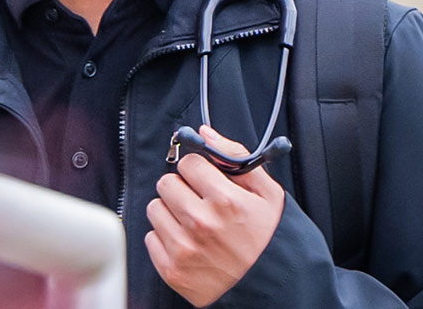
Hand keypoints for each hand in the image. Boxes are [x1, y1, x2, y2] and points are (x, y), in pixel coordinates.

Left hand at [145, 126, 285, 306]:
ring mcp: (184, 248)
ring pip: (155, 208)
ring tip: (194, 224)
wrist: (272, 290)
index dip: (199, 170)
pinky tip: (189, 243)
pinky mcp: (172, 270)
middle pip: (166, 183)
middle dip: (183, 188)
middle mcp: (201, 223)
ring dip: (172, 212)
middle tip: (200, 202)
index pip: (188, 163)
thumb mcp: (268, 195)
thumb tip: (205, 133)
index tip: (206, 180)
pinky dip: (166, 238)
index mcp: (225, 200)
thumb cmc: (270, 241)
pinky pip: (150, 238)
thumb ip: (236, 157)